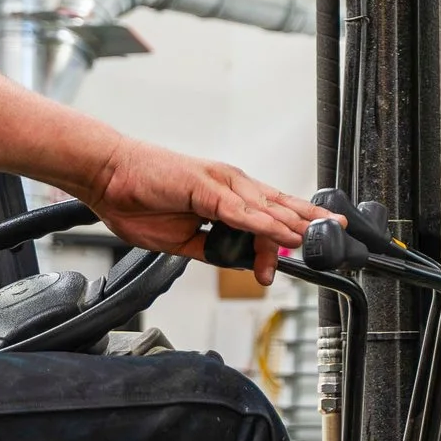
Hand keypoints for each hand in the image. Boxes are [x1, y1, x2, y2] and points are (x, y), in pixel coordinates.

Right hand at [79, 137, 326, 284]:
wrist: (105, 178)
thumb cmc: (137, 200)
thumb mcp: (181, 240)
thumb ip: (212, 249)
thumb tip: (238, 263)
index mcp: (229, 197)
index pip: (272, 215)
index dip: (294, 232)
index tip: (310, 251)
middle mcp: (232, 186)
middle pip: (280, 209)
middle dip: (310, 225)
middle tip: (335, 240)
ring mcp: (222, 183)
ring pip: (268, 209)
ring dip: (294, 227)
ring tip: (318, 239)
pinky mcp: (208, 186)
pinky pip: (242, 210)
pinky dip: (265, 224)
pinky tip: (284, 235)